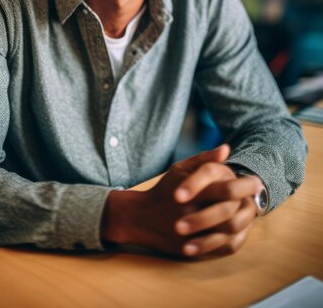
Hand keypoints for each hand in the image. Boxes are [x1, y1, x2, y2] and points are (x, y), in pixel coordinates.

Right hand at [101, 144, 262, 258]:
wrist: (141, 218)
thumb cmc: (165, 190)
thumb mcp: (180, 169)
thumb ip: (203, 159)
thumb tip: (226, 148)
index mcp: (191, 193)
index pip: (226, 190)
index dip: (245, 186)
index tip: (257, 182)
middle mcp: (192, 215)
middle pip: (230, 213)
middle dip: (249, 205)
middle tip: (258, 198)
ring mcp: (193, 236)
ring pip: (229, 233)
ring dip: (244, 222)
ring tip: (250, 212)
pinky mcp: (193, 252)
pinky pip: (222, 249)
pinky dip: (235, 239)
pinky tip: (239, 228)